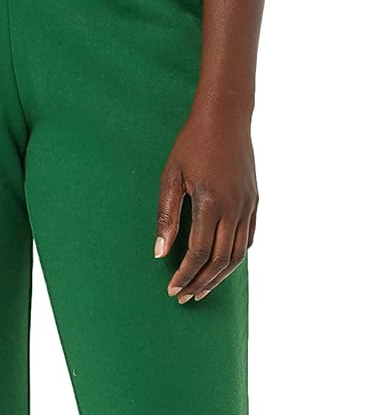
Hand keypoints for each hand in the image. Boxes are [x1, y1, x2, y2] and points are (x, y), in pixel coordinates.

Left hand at [154, 102, 257, 301]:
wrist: (226, 117)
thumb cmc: (192, 144)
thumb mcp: (171, 177)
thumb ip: (167, 216)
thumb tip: (160, 253)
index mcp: (211, 202)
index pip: (198, 253)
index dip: (185, 275)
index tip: (172, 290)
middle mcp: (234, 208)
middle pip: (219, 261)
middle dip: (201, 283)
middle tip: (184, 297)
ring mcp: (248, 206)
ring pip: (237, 255)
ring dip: (219, 277)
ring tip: (202, 290)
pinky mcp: (254, 202)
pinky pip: (248, 239)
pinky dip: (235, 258)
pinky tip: (221, 267)